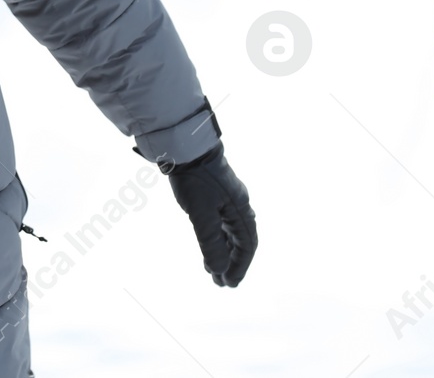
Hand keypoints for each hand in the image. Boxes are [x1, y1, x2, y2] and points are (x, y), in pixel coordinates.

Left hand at [165, 143, 257, 286]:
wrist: (187, 148)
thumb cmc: (196, 180)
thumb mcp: (201, 215)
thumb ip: (210, 244)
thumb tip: (219, 270)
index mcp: (241, 211)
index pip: (246, 246)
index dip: (240, 267)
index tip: (229, 283)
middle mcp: (239, 207)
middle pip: (241, 242)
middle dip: (233, 264)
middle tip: (222, 283)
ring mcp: (228, 201)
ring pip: (230, 234)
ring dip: (224, 254)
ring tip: (213, 272)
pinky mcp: (216, 197)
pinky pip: (222, 225)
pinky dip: (218, 241)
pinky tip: (209, 249)